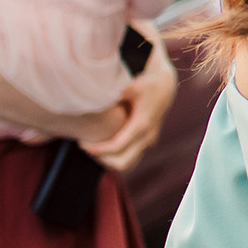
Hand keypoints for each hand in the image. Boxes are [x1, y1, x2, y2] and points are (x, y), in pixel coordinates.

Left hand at [81, 32, 177, 171]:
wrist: (165, 84)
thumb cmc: (146, 84)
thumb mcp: (131, 86)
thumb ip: (114, 93)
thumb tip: (92, 98)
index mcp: (142, 125)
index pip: (116, 147)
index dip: (97, 149)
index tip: (81, 143)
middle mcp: (147, 137)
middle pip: (122, 163)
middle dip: (102, 159)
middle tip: (87, 147)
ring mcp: (149, 141)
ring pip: (127, 164)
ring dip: (109, 161)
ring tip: (94, 148)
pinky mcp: (147, 141)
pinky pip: (131, 158)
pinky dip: (116, 158)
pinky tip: (104, 146)